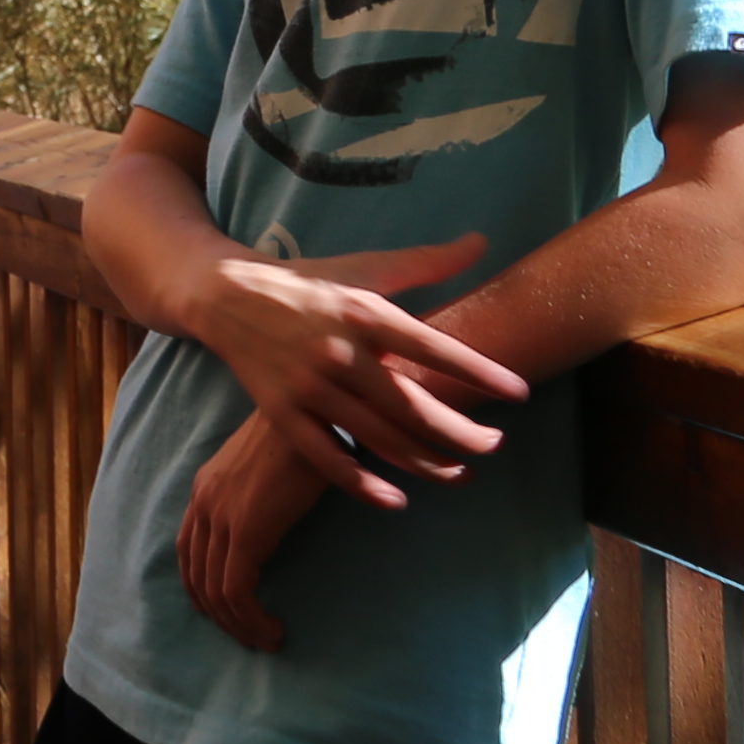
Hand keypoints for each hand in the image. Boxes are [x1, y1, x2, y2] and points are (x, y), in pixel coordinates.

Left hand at [178, 411, 338, 651]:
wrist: (315, 410)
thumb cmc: (304, 434)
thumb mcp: (269, 467)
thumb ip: (259, 493)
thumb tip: (271, 519)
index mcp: (207, 488)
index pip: (188, 550)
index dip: (201, 587)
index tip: (223, 612)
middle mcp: (205, 503)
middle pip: (197, 575)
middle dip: (220, 614)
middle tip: (248, 636)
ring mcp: (221, 517)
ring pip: (215, 590)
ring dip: (239, 624)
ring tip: (265, 639)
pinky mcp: (246, 531)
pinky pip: (236, 590)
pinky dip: (251, 618)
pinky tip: (274, 629)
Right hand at [182, 236, 524, 492]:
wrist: (225, 295)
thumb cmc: (307, 281)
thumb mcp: (364, 266)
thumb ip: (425, 262)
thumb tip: (481, 242)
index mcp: (363, 313)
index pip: (433, 348)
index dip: (479, 371)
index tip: (519, 393)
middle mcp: (338, 352)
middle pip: (411, 405)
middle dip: (461, 431)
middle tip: (496, 445)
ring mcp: (309, 387)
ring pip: (377, 438)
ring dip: (425, 463)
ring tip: (461, 474)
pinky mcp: (282, 413)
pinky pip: (327, 457)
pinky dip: (361, 483)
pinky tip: (396, 500)